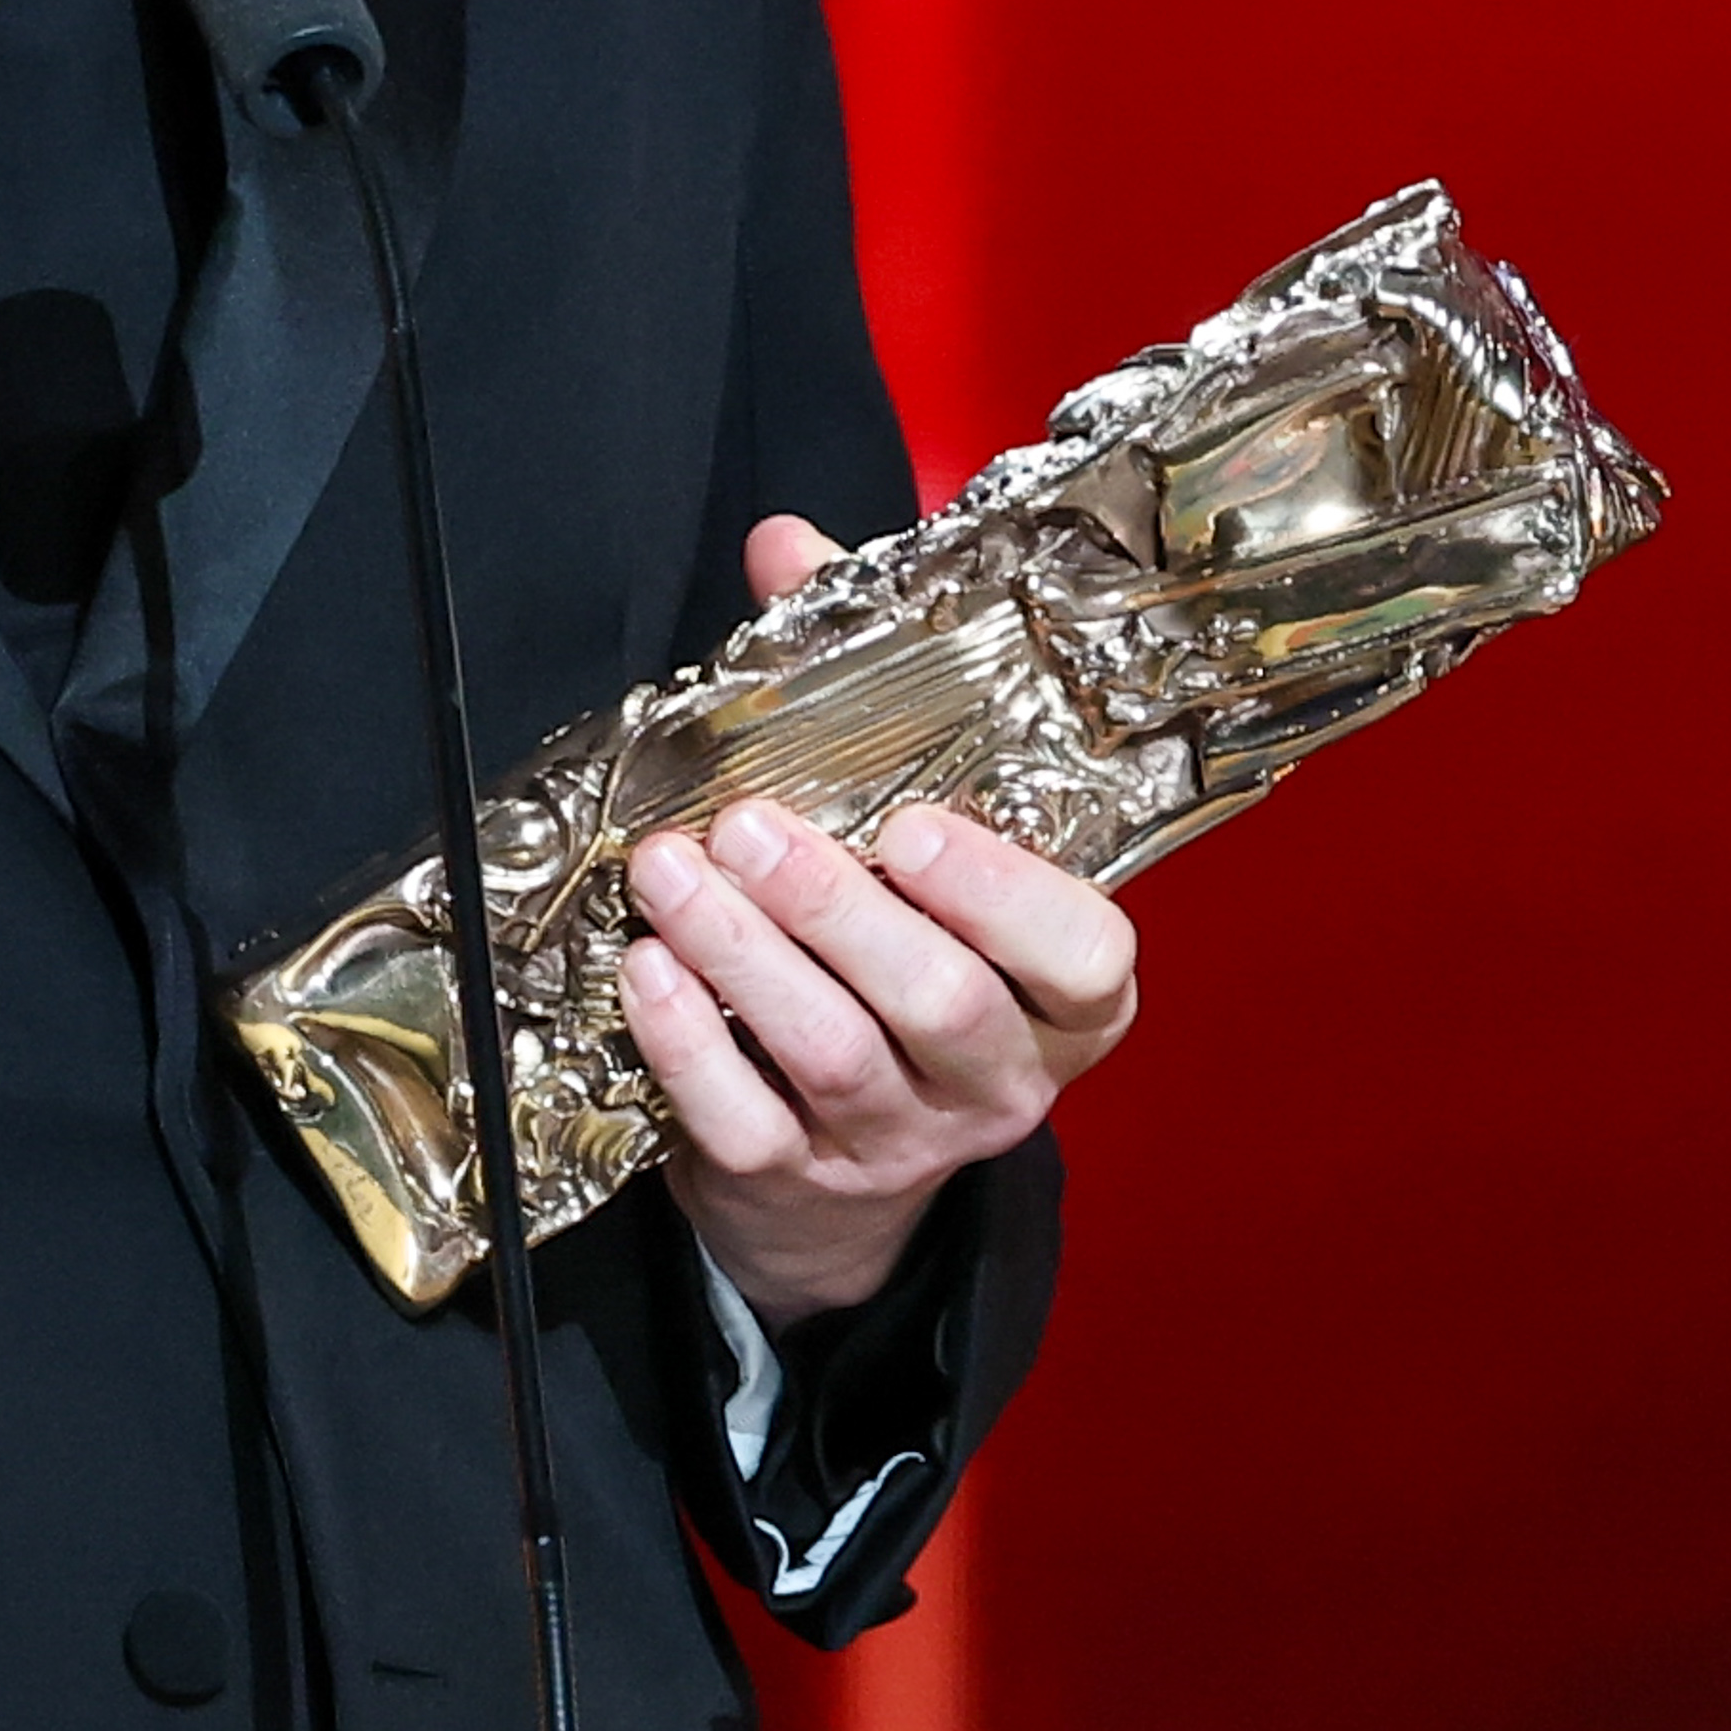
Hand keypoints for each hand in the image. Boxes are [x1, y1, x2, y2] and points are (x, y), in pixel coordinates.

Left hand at [622, 513, 1145, 1326]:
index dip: (1007, 898)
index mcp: (1064, 995)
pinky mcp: (795, 1181)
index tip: (918, 826)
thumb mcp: (910, 831)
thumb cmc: (895, 947)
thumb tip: (789, 549)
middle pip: (940, 1004)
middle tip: (752, 824)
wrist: (836, 1163)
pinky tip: (645, 968)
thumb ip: (860, 686)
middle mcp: (998, 1076)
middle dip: (838, 908)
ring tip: (670, 867)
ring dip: (743, 954)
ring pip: (832, 1054)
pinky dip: (687, 1043)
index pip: (1085, 957)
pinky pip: (742, 1121)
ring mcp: (897, 1139)